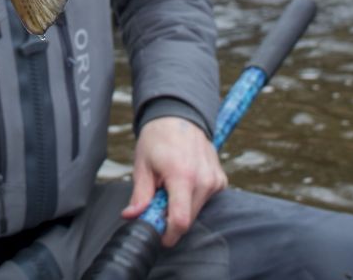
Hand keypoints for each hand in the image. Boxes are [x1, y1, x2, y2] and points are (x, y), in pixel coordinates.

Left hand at [121, 116, 227, 247]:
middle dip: (171, 219)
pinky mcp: (220, 180)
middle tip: (157, 204)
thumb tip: (131, 216)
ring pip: (197, 211)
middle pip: (189, 219)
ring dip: (181, 207)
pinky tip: (184, 182)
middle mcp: (203, 179)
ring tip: (169, 187)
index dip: (168, 235)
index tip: (158, 236)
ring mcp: (215, 180)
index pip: (181, 220)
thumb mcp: (143, 165)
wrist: (178, 116)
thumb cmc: (158, 139)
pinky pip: (205, 201)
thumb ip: (140, 195)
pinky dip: (192, 198)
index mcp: (182, 175)